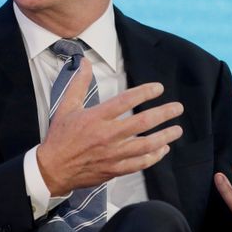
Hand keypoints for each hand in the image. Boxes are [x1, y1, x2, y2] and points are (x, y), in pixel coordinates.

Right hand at [36, 57, 183, 195]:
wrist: (53, 169)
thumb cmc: (60, 137)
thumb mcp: (66, 106)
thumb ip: (78, 83)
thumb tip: (85, 61)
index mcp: (95, 118)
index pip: (125, 101)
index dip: (144, 93)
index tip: (159, 88)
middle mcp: (106, 136)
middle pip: (142, 123)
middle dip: (163, 114)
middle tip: (178, 108)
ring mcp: (112, 154)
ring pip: (145, 145)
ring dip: (164, 136)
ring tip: (177, 129)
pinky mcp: (114, 169)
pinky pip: (139, 163)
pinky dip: (153, 156)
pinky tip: (162, 149)